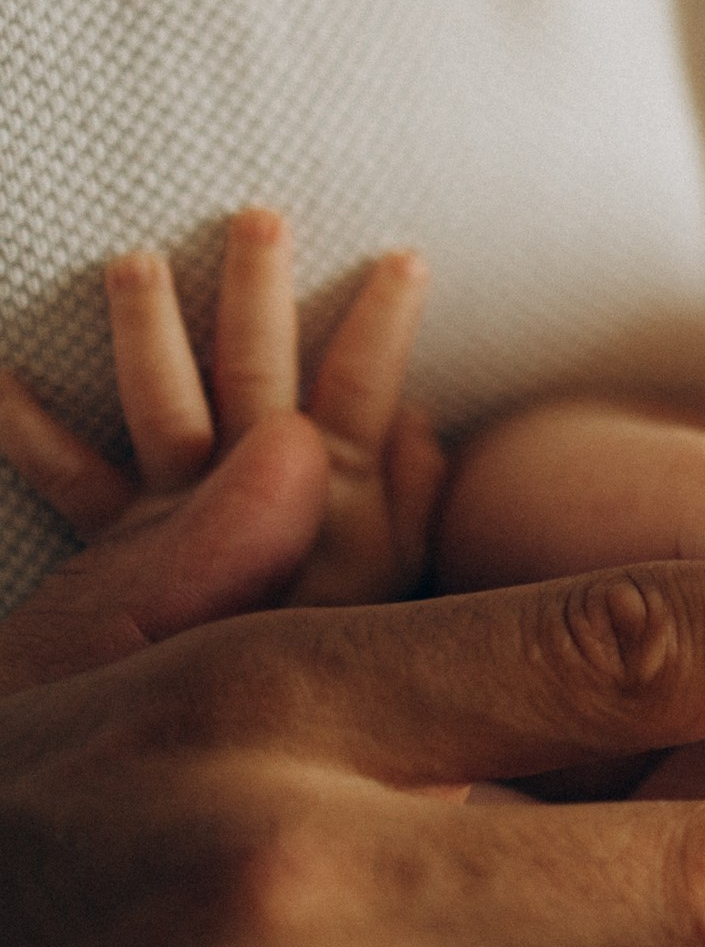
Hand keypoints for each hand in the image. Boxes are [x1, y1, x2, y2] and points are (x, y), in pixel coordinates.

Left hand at [0, 208, 441, 609]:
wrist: (272, 732)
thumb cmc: (341, 640)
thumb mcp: (396, 573)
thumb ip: (410, 495)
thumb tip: (422, 421)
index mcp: (335, 490)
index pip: (363, 384)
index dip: (381, 321)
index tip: (403, 254)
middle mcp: (256, 489)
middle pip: (258, 370)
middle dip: (257, 291)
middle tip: (257, 215)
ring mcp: (182, 509)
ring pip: (163, 401)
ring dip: (146, 327)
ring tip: (130, 258)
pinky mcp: (121, 539)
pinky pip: (66, 475)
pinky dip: (24, 424)